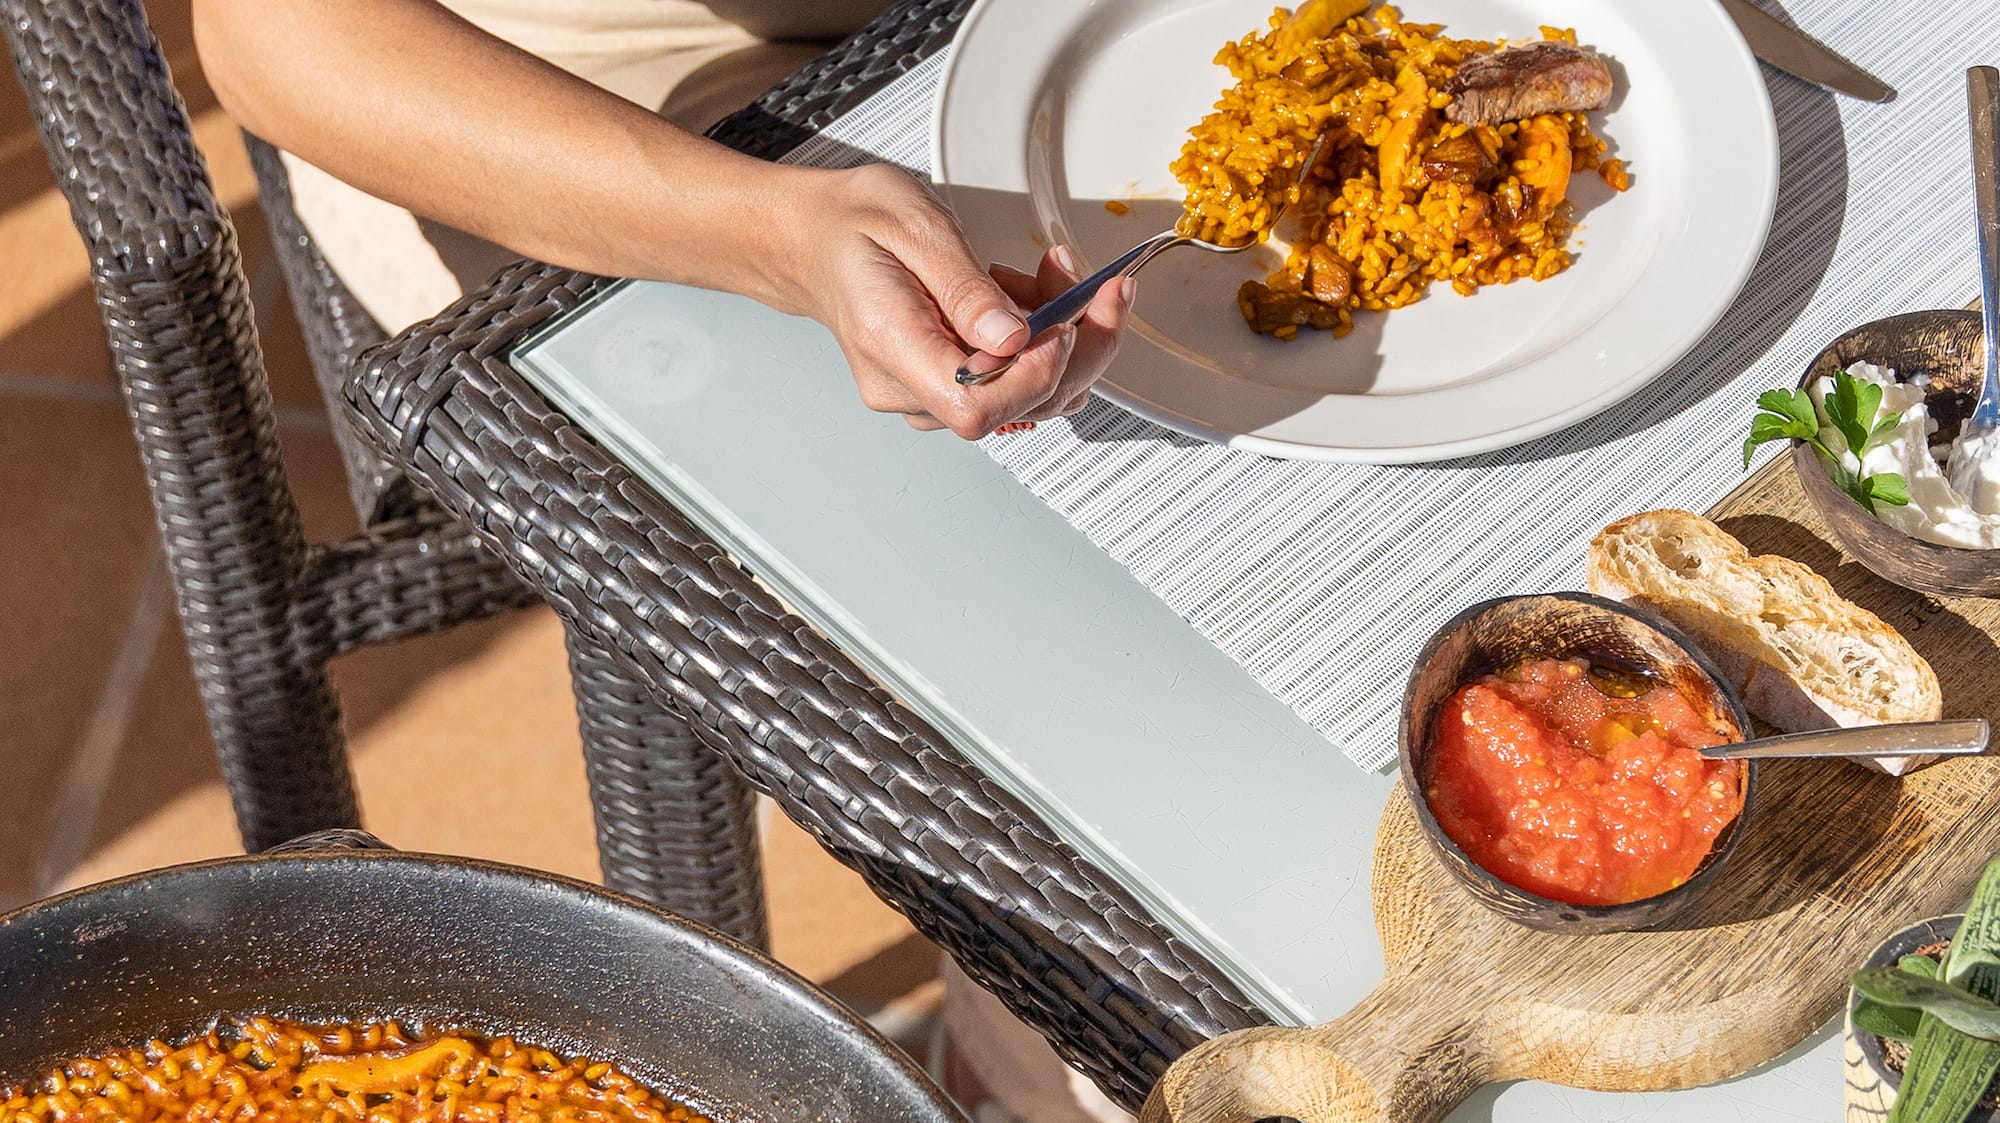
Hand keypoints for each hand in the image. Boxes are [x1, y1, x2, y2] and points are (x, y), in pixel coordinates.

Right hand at [778, 164, 1133, 437]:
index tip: (1065, 322)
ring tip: (1055, 276)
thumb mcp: (914, 226)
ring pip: (1025, 399)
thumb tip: (1015, 339)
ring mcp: (926, 396)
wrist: (815, 240)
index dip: (1034, 374)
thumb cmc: (855, 225)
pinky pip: (1013, 385)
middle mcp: (907, 388)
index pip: (974, 405)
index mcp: (890, 346)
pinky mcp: (946, 389)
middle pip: (1013, 408)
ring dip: (1065, 341)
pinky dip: (1043, 343)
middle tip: (1101, 287)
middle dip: (1075, 347)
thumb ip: (965, 289)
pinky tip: (1033, 297)